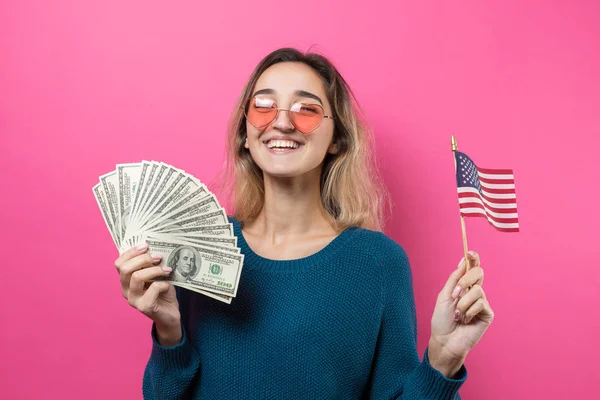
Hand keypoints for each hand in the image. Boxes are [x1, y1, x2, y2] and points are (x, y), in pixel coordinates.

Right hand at [114, 243, 181, 346]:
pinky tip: (168, 285)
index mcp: (126, 280)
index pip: (119, 263)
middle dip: (143, 259)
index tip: (146, 246)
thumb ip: (151, 264)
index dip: (131, 252)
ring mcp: (133, 299)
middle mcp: (126, 290)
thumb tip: (155, 248)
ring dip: (154, 270)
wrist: (170, 314)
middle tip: (158, 256)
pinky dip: (162, 283)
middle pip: (125, 269)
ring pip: (136, 277)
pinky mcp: (144, 307)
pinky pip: (152, 289)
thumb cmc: (163, 292)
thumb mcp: (157, 275)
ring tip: (167, 269)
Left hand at [428, 251, 494, 376]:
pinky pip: (481, 303)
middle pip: (479, 273)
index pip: (472, 268)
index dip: (473, 259)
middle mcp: (474, 292)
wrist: (444, 340)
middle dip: (466, 280)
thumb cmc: (442, 320)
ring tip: (458, 314)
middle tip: (454, 293)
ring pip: (478, 290)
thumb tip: (463, 261)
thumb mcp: (444, 296)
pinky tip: (466, 320)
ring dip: (463, 302)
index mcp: (463, 286)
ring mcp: (482, 303)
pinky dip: (469, 311)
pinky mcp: (487, 314)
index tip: (470, 252)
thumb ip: (454, 279)